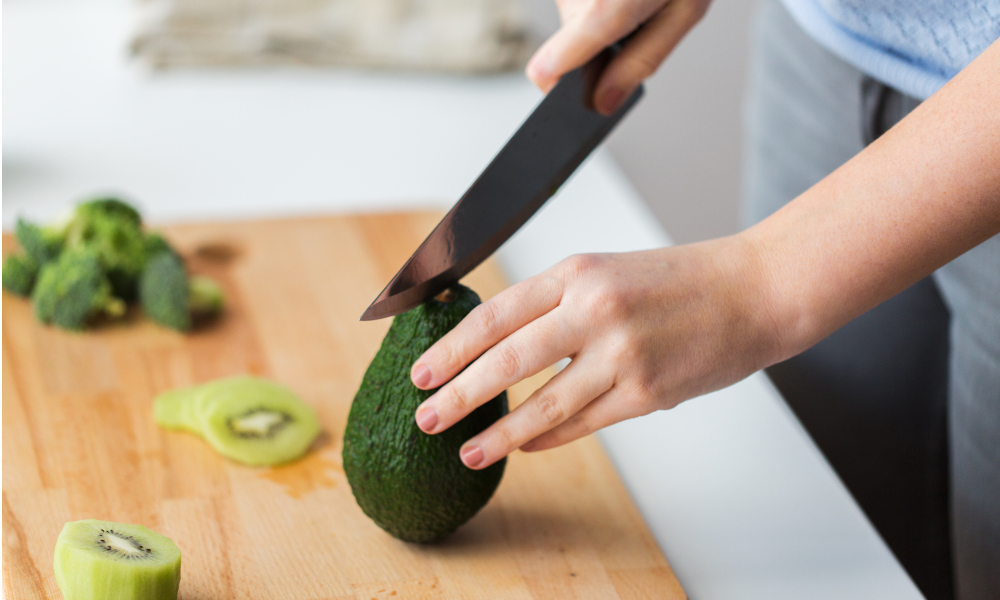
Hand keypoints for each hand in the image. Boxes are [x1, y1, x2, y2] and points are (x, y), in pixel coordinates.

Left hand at [410, 236, 781, 468]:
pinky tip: (524, 446)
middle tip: (426, 415)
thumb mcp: (608, 272)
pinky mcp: (647, 391)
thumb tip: (501, 346)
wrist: (754, 290)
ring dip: (499, 433)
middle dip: (458, 392)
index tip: (422, 370)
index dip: (452, 346)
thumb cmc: (681, 281)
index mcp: (578, 272)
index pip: (496, 313)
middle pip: (507, 359)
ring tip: (465, 449)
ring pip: (542, 402)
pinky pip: (583, 422)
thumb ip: (557, 304)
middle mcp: (594, 309)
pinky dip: (548, 437)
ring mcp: (622, 353)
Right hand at [527, 0, 711, 113]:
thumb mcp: (685, 11)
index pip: (572, 42)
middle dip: (603, 34)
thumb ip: (641, 61)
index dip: (557, 70)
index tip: (546, 82)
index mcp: (616, 1)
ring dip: (602, 7)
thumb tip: (603, 102)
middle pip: (574, 34)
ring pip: (575, 11)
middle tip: (639, 10)